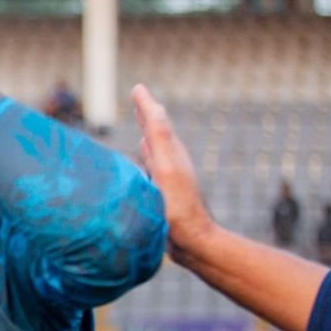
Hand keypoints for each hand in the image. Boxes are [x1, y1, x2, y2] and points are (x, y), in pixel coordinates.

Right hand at [132, 84, 215, 261]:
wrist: (192, 242)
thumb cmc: (177, 207)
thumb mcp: (166, 169)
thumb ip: (159, 140)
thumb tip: (154, 106)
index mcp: (171, 153)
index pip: (157, 121)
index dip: (146, 105)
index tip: (137, 88)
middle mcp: (171, 162)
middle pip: (158, 132)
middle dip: (147, 115)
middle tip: (138, 100)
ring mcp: (168, 177)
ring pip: (156, 148)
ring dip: (147, 134)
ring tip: (140, 125)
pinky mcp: (164, 192)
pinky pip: (152, 165)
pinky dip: (145, 155)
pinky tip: (141, 159)